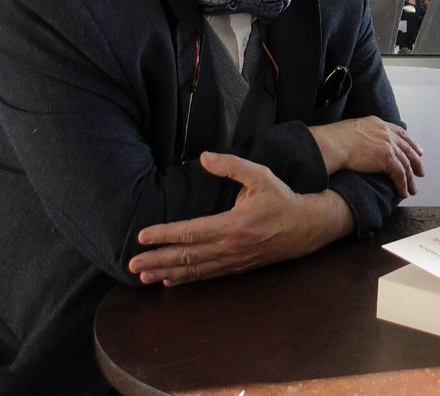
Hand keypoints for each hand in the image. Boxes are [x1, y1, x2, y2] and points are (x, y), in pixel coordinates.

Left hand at [128, 152, 352, 285]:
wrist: (306, 227)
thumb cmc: (281, 198)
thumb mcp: (260, 175)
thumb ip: (231, 166)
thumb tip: (204, 158)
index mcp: (234, 224)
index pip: (191, 231)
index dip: (165, 235)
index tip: (143, 237)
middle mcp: (231, 247)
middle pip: (188, 256)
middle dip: (158, 260)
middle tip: (133, 265)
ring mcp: (234, 260)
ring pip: (195, 270)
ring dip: (167, 273)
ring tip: (142, 277)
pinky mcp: (238, 267)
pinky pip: (208, 275)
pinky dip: (187, 279)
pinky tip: (169, 281)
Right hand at [309, 116, 424, 197]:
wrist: (334, 143)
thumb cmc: (335, 139)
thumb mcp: (352, 129)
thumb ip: (363, 135)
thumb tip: (360, 144)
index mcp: (378, 124)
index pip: (400, 133)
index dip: (410, 143)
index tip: (417, 150)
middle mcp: (386, 133)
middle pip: (407, 148)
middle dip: (416, 161)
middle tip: (421, 171)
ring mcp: (388, 145)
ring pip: (406, 164)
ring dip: (410, 179)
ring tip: (413, 189)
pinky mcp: (387, 159)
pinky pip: (400, 174)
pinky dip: (403, 185)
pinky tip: (403, 193)